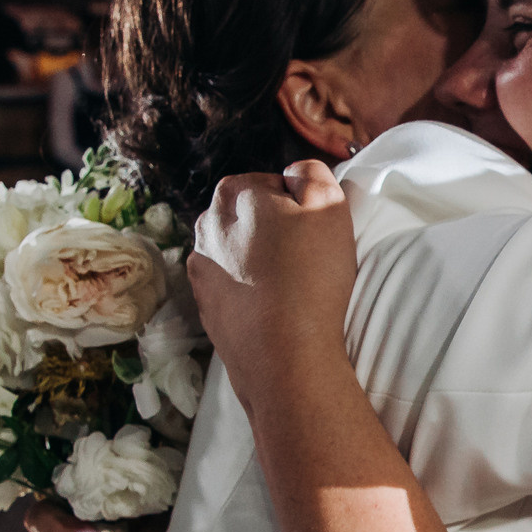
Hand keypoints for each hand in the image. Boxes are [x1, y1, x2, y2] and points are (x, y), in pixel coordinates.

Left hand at [188, 161, 358, 399]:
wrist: (285, 357)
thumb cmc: (311, 277)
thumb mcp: (330, 205)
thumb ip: (311, 173)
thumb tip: (294, 173)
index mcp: (232, 195)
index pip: (272, 185)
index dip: (299, 206)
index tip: (314, 232)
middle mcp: (205, 229)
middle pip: (250, 219)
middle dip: (276, 233)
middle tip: (307, 260)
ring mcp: (201, 272)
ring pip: (239, 255)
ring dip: (262, 265)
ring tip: (292, 289)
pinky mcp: (205, 309)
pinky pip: (233, 290)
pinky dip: (251, 295)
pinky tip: (275, 310)